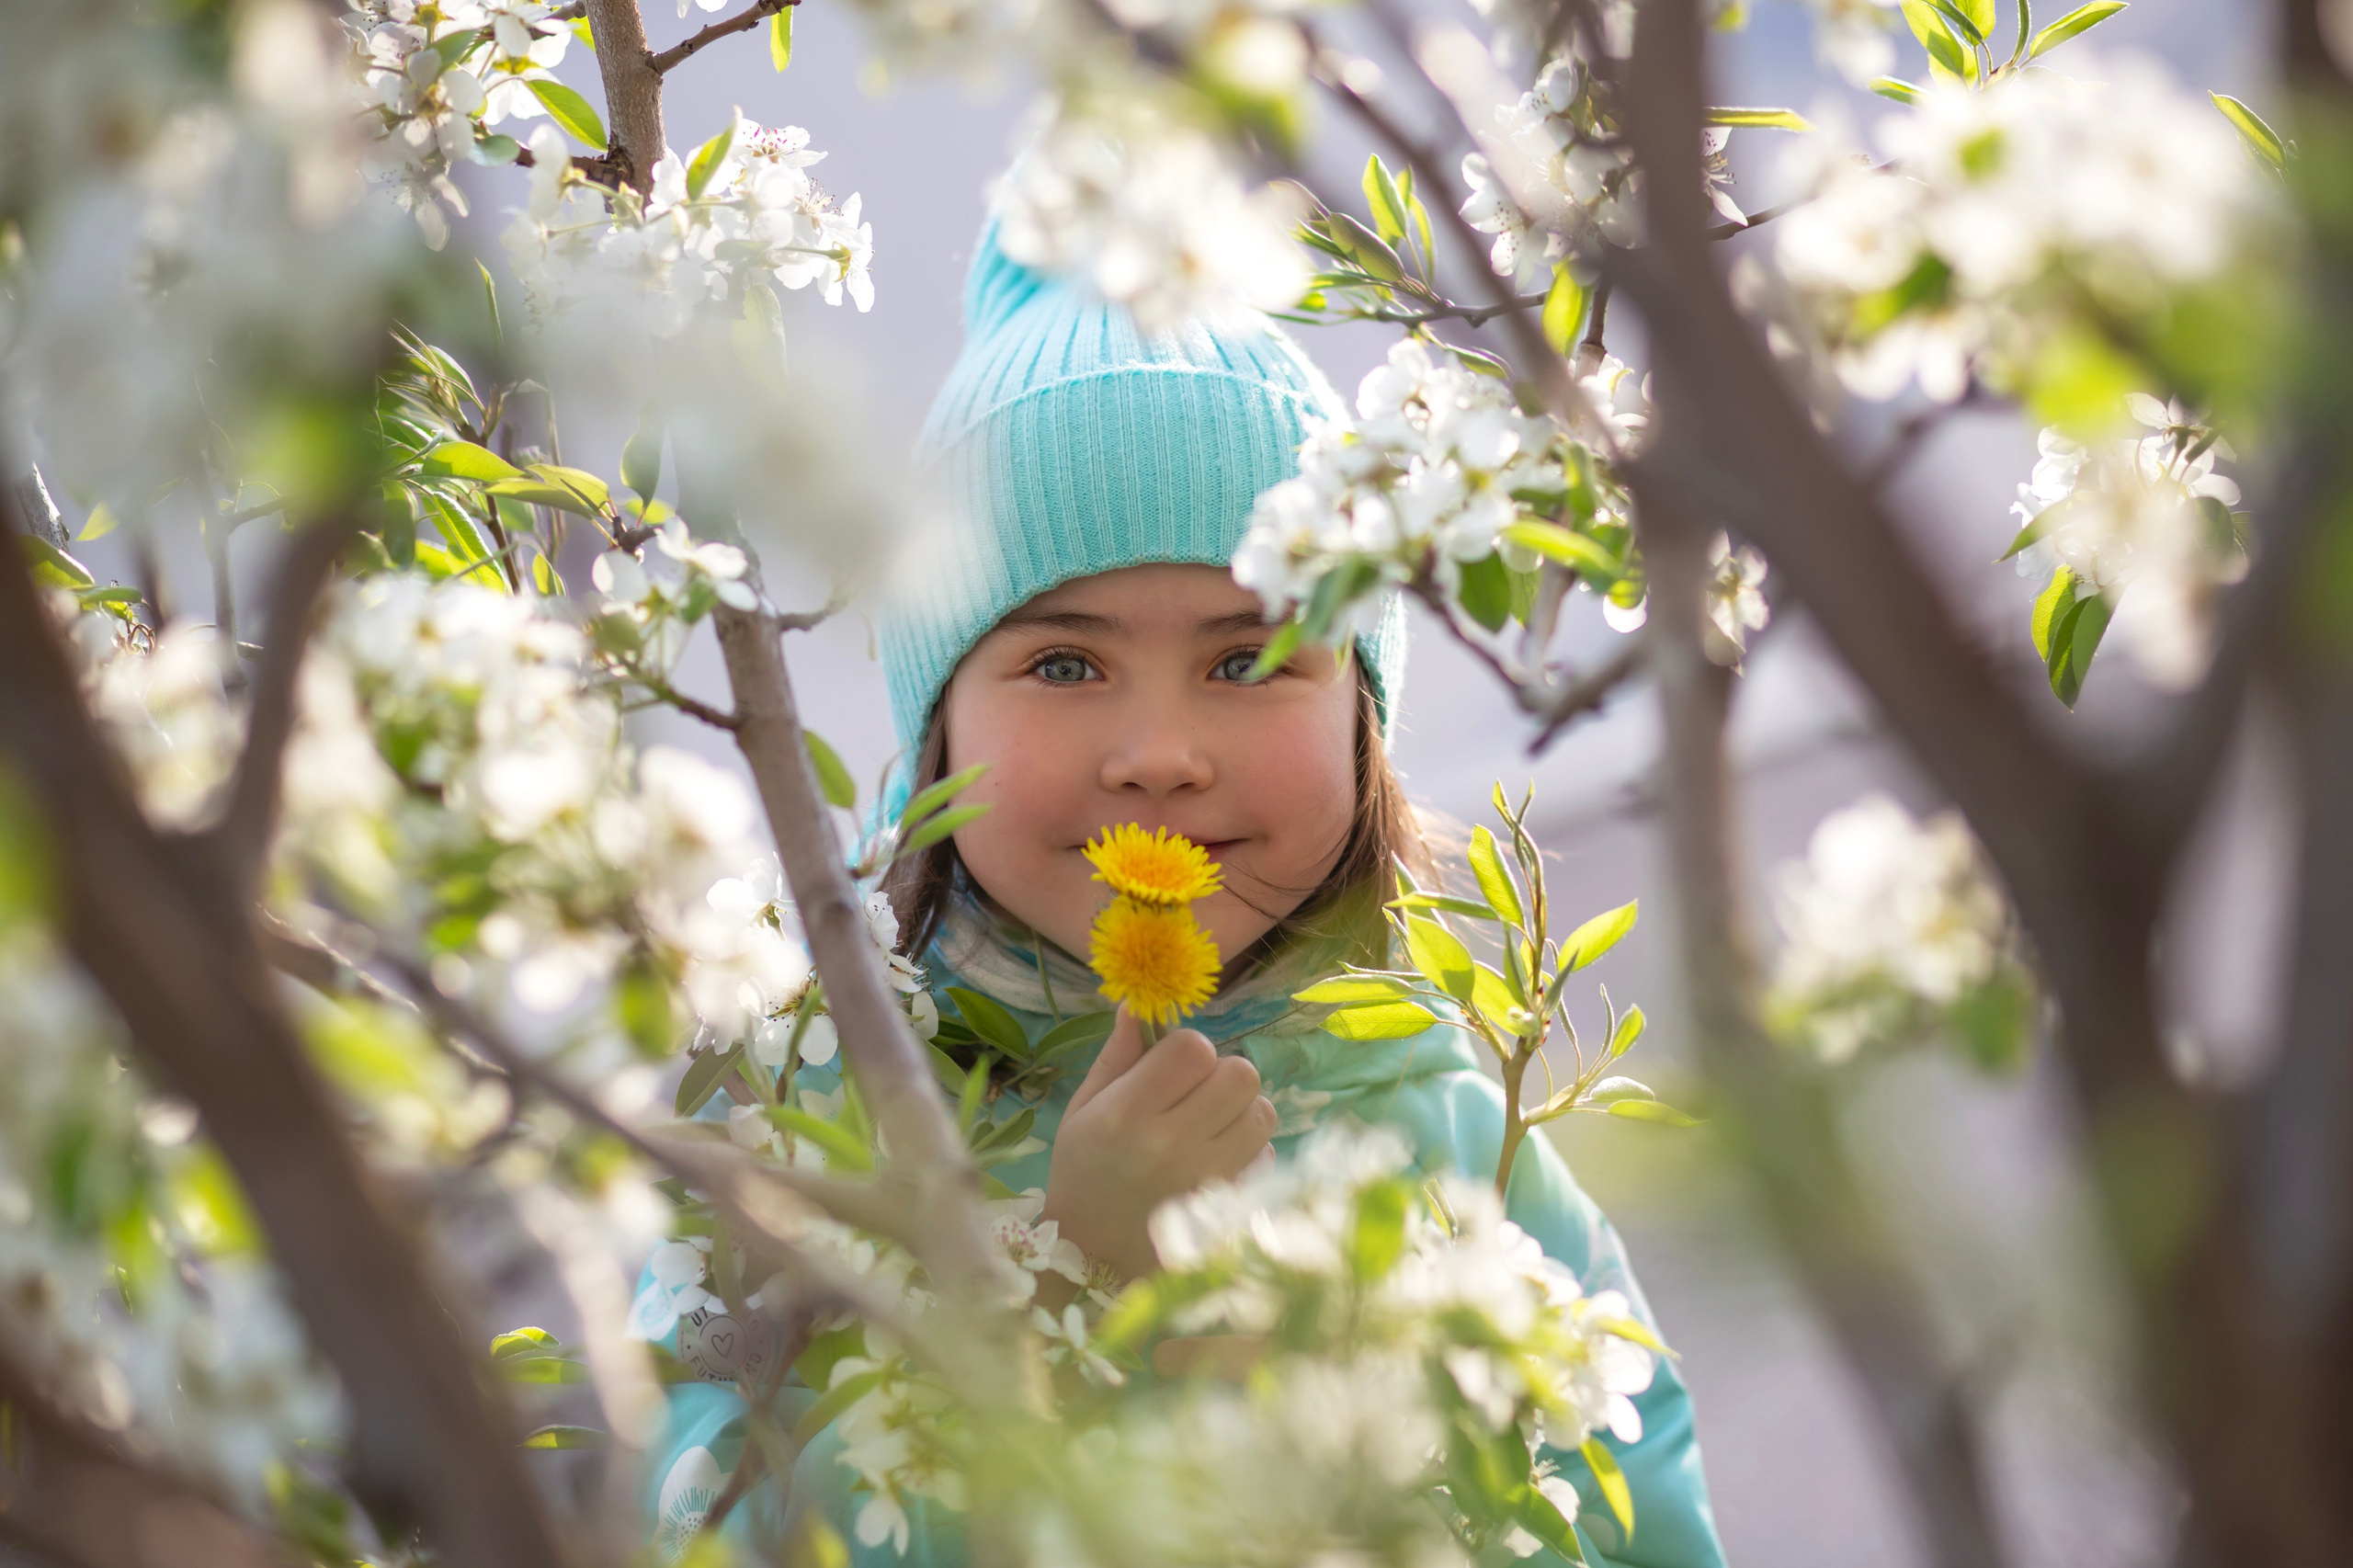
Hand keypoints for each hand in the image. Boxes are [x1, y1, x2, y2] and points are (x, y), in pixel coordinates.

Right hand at [1041, 1008, 1276, 1281]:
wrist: (1090, 1258)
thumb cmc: (1083, 1173)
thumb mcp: (1083, 1110)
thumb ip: (1117, 1057)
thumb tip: (1137, 1004)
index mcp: (1128, 1114)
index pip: (1193, 1048)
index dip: (1189, 1049)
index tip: (1173, 1069)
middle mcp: (1172, 1144)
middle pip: (1241, 1074)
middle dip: (1223, 1075)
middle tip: (1198, 1096)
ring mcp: (1208, 1179)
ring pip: (1263, 1113)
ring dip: (1242, 1112)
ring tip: (1211, 1127)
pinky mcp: (1230, 1207)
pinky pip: (1267, 1157)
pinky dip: (1250, 1153)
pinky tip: (1217, 1163)